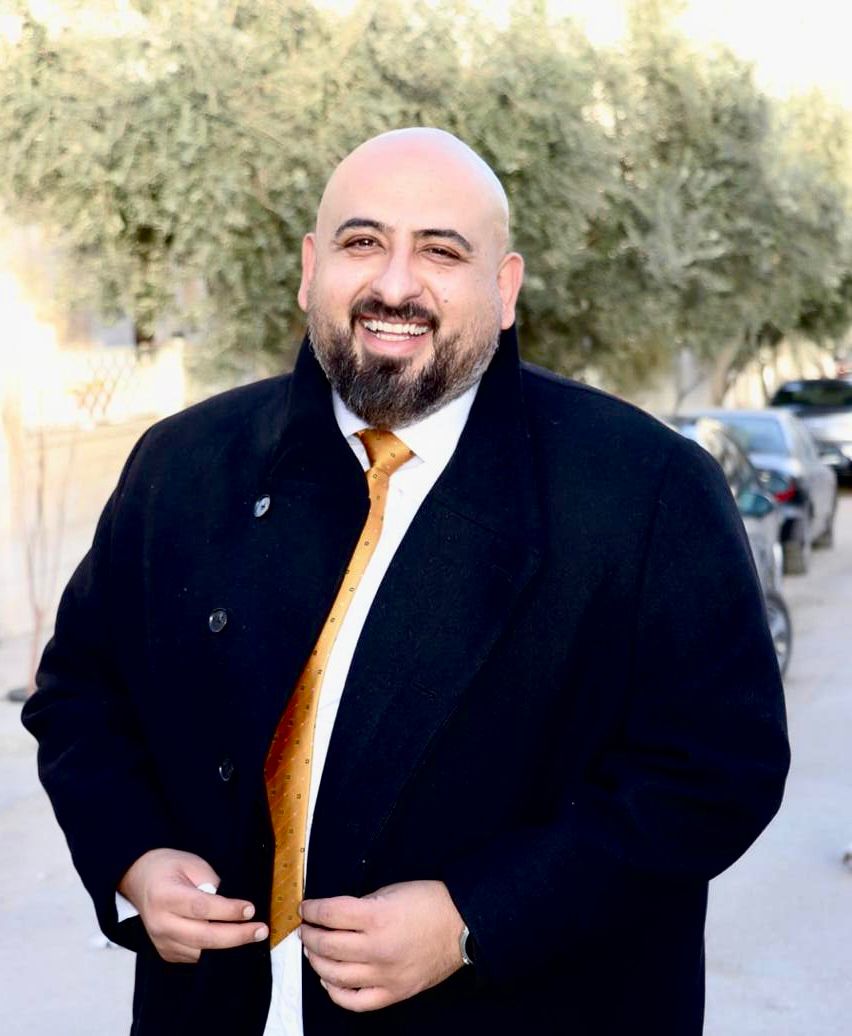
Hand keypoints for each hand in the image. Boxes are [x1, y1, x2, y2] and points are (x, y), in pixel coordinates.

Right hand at [118, 848, 267, 962]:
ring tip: (254, 936)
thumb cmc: (170, 868)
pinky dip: (215, 952)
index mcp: (165, 896)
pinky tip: (233, 941)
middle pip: (203, 937)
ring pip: (200, 952)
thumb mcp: (192, 864)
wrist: (141, 880)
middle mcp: (160, 923)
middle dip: (236, 936)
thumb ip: (212, 883)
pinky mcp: (166, 952)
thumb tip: (235, 904)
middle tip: (261, 931)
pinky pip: (195, 958)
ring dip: (229, 946)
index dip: (228, 910)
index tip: (251, 910)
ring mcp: (161, 942)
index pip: (201, 908)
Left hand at [300, 879, 465, 1011]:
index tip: (305, 909)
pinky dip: (336, 993)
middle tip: (306, 929)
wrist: (462, 926)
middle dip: (309, 935)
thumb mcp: (391, 891)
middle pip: (328, 945)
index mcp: (377, 917)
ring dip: (317, 962)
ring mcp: (385, 975)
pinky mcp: (394, 993)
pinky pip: (356, 1002)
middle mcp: (377, 949)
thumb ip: (361, 906)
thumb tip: (335, 917)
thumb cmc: (428, 902)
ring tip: (313, 952)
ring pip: (335, 976)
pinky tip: (329, 981)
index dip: (312, 910)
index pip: (330, 914)